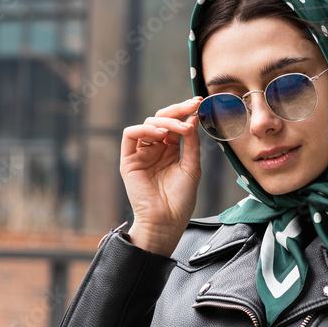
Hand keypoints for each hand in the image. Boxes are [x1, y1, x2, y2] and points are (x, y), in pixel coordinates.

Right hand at [120, 96, 203, 256]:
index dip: (185, 113)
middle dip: (177, 110)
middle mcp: (154, 150)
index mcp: (170, 152)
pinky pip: (130, 135)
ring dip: (166, 122)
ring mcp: (141, 155)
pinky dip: (144, 129)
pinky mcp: (129, 161)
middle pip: (162, 120)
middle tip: (192, 106)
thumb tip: (193, 118)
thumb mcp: (192, 167)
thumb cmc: (180, 201)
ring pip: (148, 124)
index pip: (175, 125)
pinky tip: (160, 134)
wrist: (166, 222)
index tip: (199, 104)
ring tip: (181, 129)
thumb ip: (191, 143)